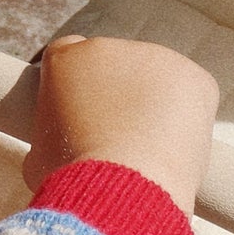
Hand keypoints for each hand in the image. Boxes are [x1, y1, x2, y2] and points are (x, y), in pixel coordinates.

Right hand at [24, 36, 218, 214]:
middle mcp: (108, 47)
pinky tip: (175, 147)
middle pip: (116, 70)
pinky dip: (187, 120)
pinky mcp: (192, 76)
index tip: (83, 118)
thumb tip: (64, 145)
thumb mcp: (40, 155)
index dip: (78, 90)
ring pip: (155, 82)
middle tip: (120, 144)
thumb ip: (54, 133)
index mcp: (64, 58)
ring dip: (153, 109)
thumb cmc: (74, 179)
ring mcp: (154, 57)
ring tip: (148, 154)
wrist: (121, 188)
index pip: (70, 56)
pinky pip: (190, 96)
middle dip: (119, 100)